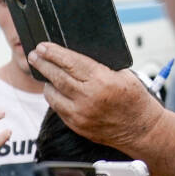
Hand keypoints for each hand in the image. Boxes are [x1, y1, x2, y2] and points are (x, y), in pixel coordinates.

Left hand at [28, 43, 163, 153]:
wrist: (140, 129)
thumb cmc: (134, 99)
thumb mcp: (122, 75)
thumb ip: (99, 66)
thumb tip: (74, 56)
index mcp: (102, 80)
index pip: (71, 62)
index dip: (54, 53)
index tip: (43, 46)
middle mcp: (89, 97)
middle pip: (58, 77)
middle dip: (43, 64)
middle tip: (34, 55)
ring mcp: (80, 114)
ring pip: (53, 94)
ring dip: (46, 81)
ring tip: (42, 70)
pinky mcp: (76, 125)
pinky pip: (58, 108)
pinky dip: (53, 97)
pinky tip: (52, 89)